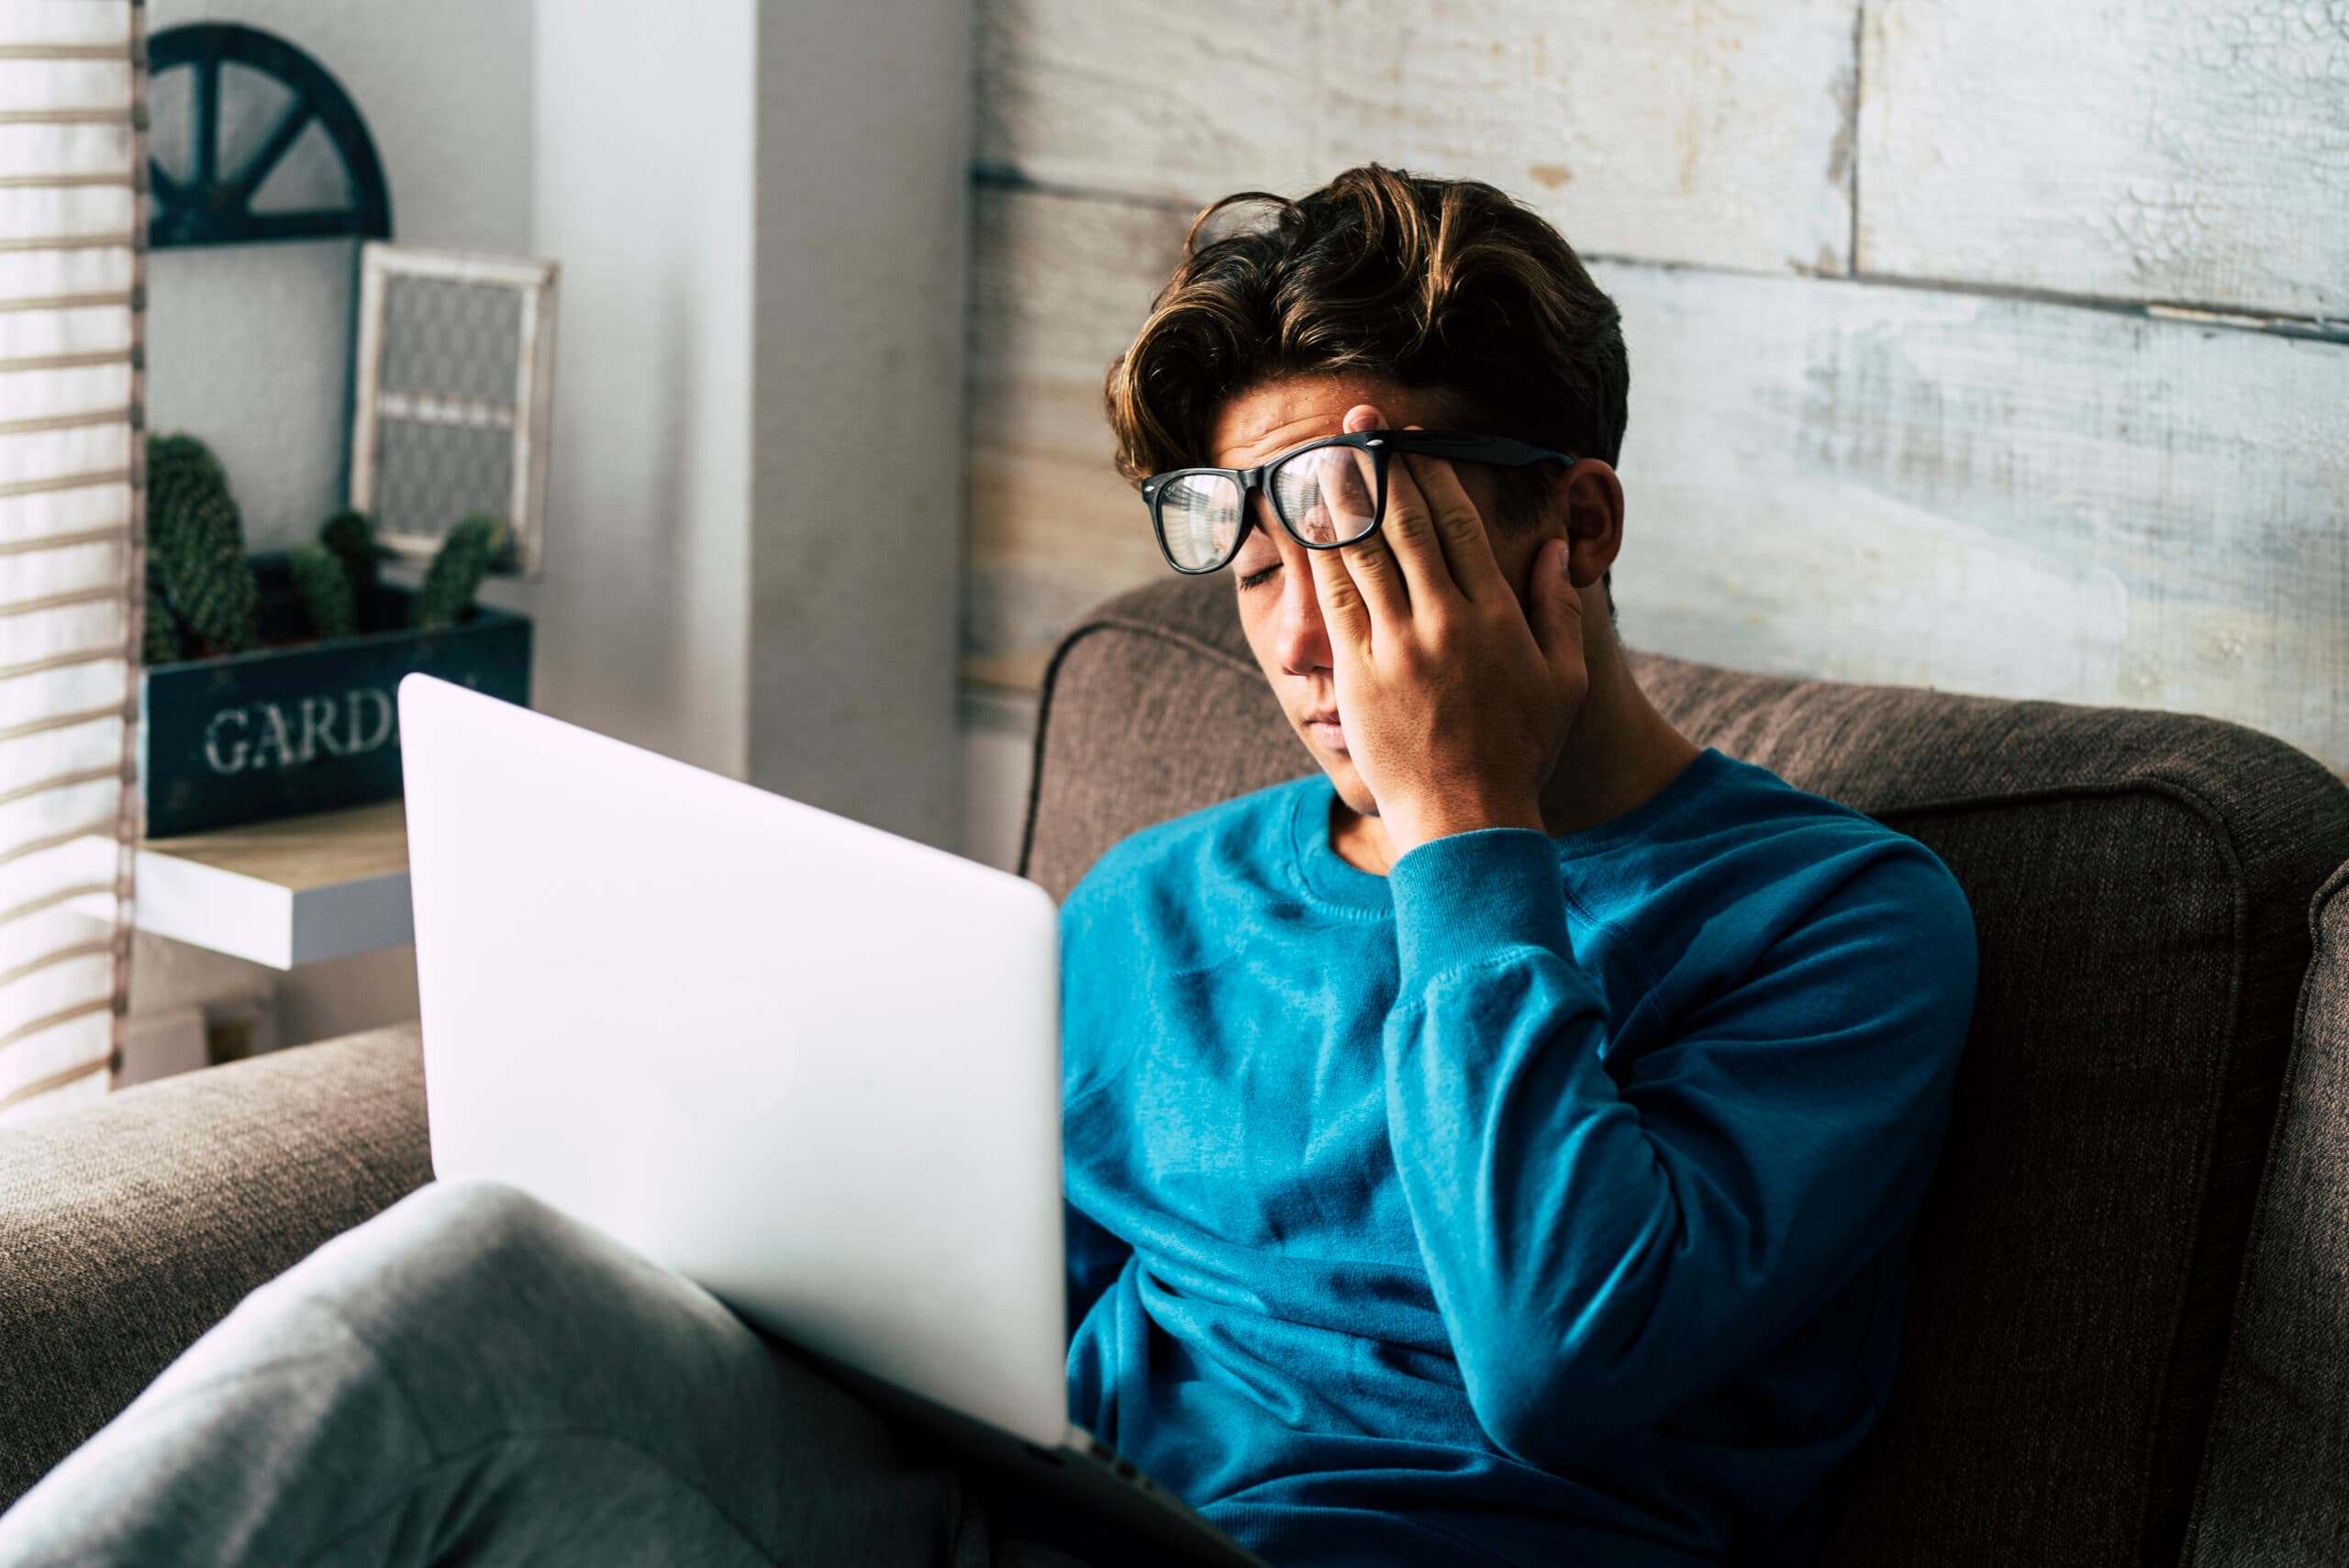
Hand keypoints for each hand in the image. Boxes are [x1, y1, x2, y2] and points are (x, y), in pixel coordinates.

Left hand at [1305, 406, 1588, 859]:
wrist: (1465, 819)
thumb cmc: (1518, 752)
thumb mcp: (1563, 679)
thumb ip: (1558, 608)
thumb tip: (1552, 547)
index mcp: (1495, 615)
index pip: (1455, 522)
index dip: (1427, 473)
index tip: (1409, 440)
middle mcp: (1444, 621)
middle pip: (1403, 522)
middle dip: (1377, 464)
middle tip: (1356, 421)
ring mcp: (1396, 646)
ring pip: (1362, 551)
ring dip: (1339, 496)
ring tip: (1321, 452)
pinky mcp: (1358, 673)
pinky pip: (1333, 598)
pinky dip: (1318, 553)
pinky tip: (1305, 520)